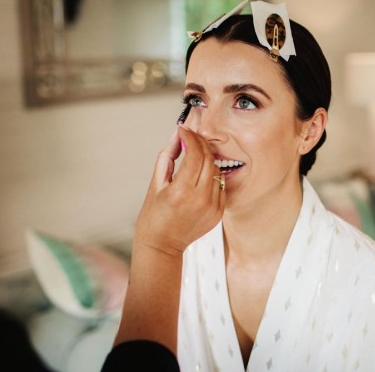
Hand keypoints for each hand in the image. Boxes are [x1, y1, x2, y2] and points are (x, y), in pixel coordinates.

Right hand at [134, 125, 224, 256]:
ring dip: (206, 158)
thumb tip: (177, 136)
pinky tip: (199, 174)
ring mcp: (212, 207)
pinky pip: (220, 185)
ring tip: (193, 155)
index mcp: (182, 191)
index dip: (190, 138)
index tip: (183, 130)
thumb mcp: (156, 183)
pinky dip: (210, 175)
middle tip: (190, 137)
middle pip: (208, 159)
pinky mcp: (219, 212)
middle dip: (199, 143)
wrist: (162, 245)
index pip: (194, 154)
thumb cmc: (154, 215)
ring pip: (216, 170)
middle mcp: (200, 198)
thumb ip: (168, 156)